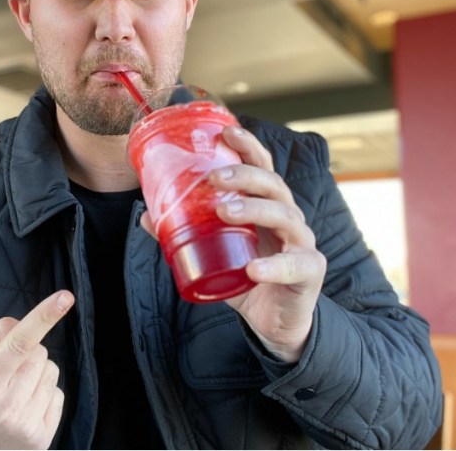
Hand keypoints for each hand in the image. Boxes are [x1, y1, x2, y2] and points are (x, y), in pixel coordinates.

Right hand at [0, 290, 74, 449]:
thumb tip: (24, 324)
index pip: (19, 343)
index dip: (44, 317)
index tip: (64, 298)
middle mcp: (7, 407)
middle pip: (40, 353)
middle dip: (27, 353)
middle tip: (4, 371)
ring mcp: (27, 426)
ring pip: (52, 372)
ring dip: (37, 373)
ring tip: (12, 389)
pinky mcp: (41, 439)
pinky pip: (58, 395)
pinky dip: (44, 394)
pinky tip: (23, 405)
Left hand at [140, 127, 324, 362]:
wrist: (276, 322)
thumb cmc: (248, 279)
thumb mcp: (213, 255)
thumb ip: (184, 235)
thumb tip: (147, 215)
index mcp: (267, 207)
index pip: (263, 168)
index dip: (248, 148)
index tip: (227, 132)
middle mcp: (288, 218)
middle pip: (274, 185)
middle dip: (245, 175)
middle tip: (214, 178)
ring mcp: (302, 244)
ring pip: (285, 216)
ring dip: (254, 209)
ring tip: (224, 211)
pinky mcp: (309, 272)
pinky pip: (294, 265)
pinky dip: (273, 266)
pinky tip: (253, 268)